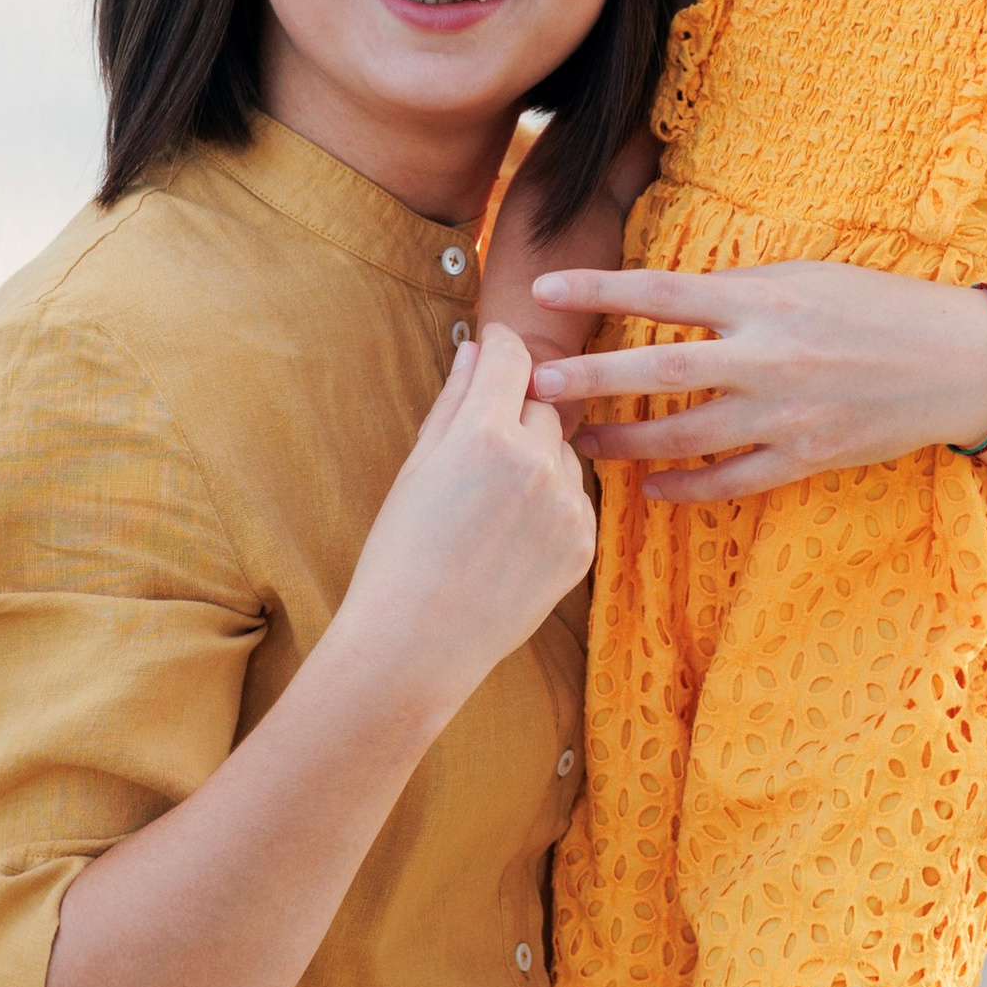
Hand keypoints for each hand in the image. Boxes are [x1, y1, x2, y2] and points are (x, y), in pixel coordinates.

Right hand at [336, 322, 596, 725]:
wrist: (418, 640)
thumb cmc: (401, 551)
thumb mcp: (417, 467)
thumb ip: (453, 402)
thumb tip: (474, 350)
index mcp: (484, 434)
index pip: (511, 359)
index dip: (502, 346)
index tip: (496, 346)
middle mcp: (536, 462)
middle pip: (543, 405)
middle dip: (517, 413)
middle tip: (481, 447)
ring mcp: (567, 505)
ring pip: (563, 453)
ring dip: (538, 459)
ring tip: (492, 506)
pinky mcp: (585, 543)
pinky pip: (576, 498)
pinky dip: (552, 503)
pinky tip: (512, 536)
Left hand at [527, 262, 986, 501]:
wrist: (957, 363)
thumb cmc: (880, 305)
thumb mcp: (808, 276)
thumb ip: (739, 290)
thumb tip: (671, 296)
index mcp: (764, 299)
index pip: (661, 291)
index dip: (597, 289)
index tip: (541, 291)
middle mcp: (768, 356)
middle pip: (658, 372)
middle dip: (591, 380)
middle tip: (537, 388)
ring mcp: (785, 413)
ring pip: (685, 437)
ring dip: (627, 444)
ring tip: (582, 446)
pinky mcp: (805, 456)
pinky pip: (731, 481)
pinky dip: (687, 488)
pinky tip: (653, 489)